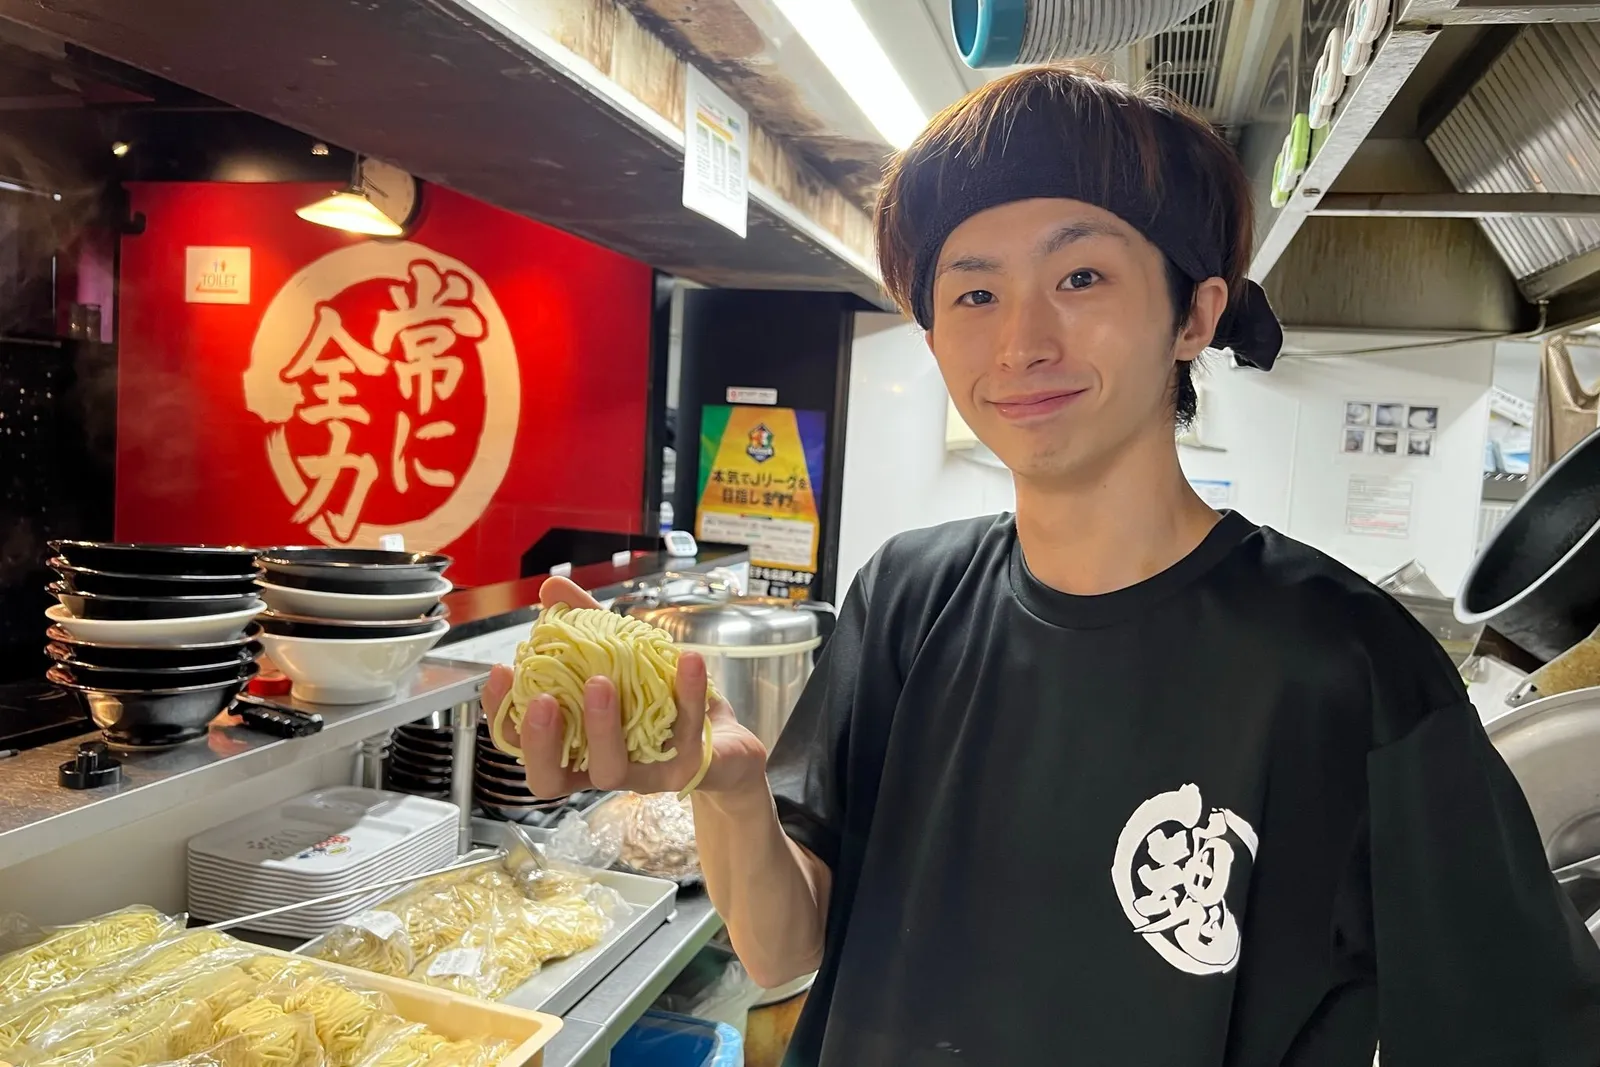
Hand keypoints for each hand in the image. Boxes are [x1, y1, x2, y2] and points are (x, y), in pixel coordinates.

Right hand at [481, 576, 768, 798]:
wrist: (728, 742)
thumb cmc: (660, 702)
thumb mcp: (621, 657)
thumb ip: (584, 624)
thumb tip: (550, 588)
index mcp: (575, 745)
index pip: (523, 744)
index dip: (504, 715)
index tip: (499, 672)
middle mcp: (600, 767)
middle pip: (552, 778)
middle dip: (541, 742)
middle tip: (542, 700)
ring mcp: (643, 774)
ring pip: (612, 770)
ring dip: (602, 726)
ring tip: (601, 680)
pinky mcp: (687, 769)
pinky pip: (685, 733)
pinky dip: (688, 693)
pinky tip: (687, 659)